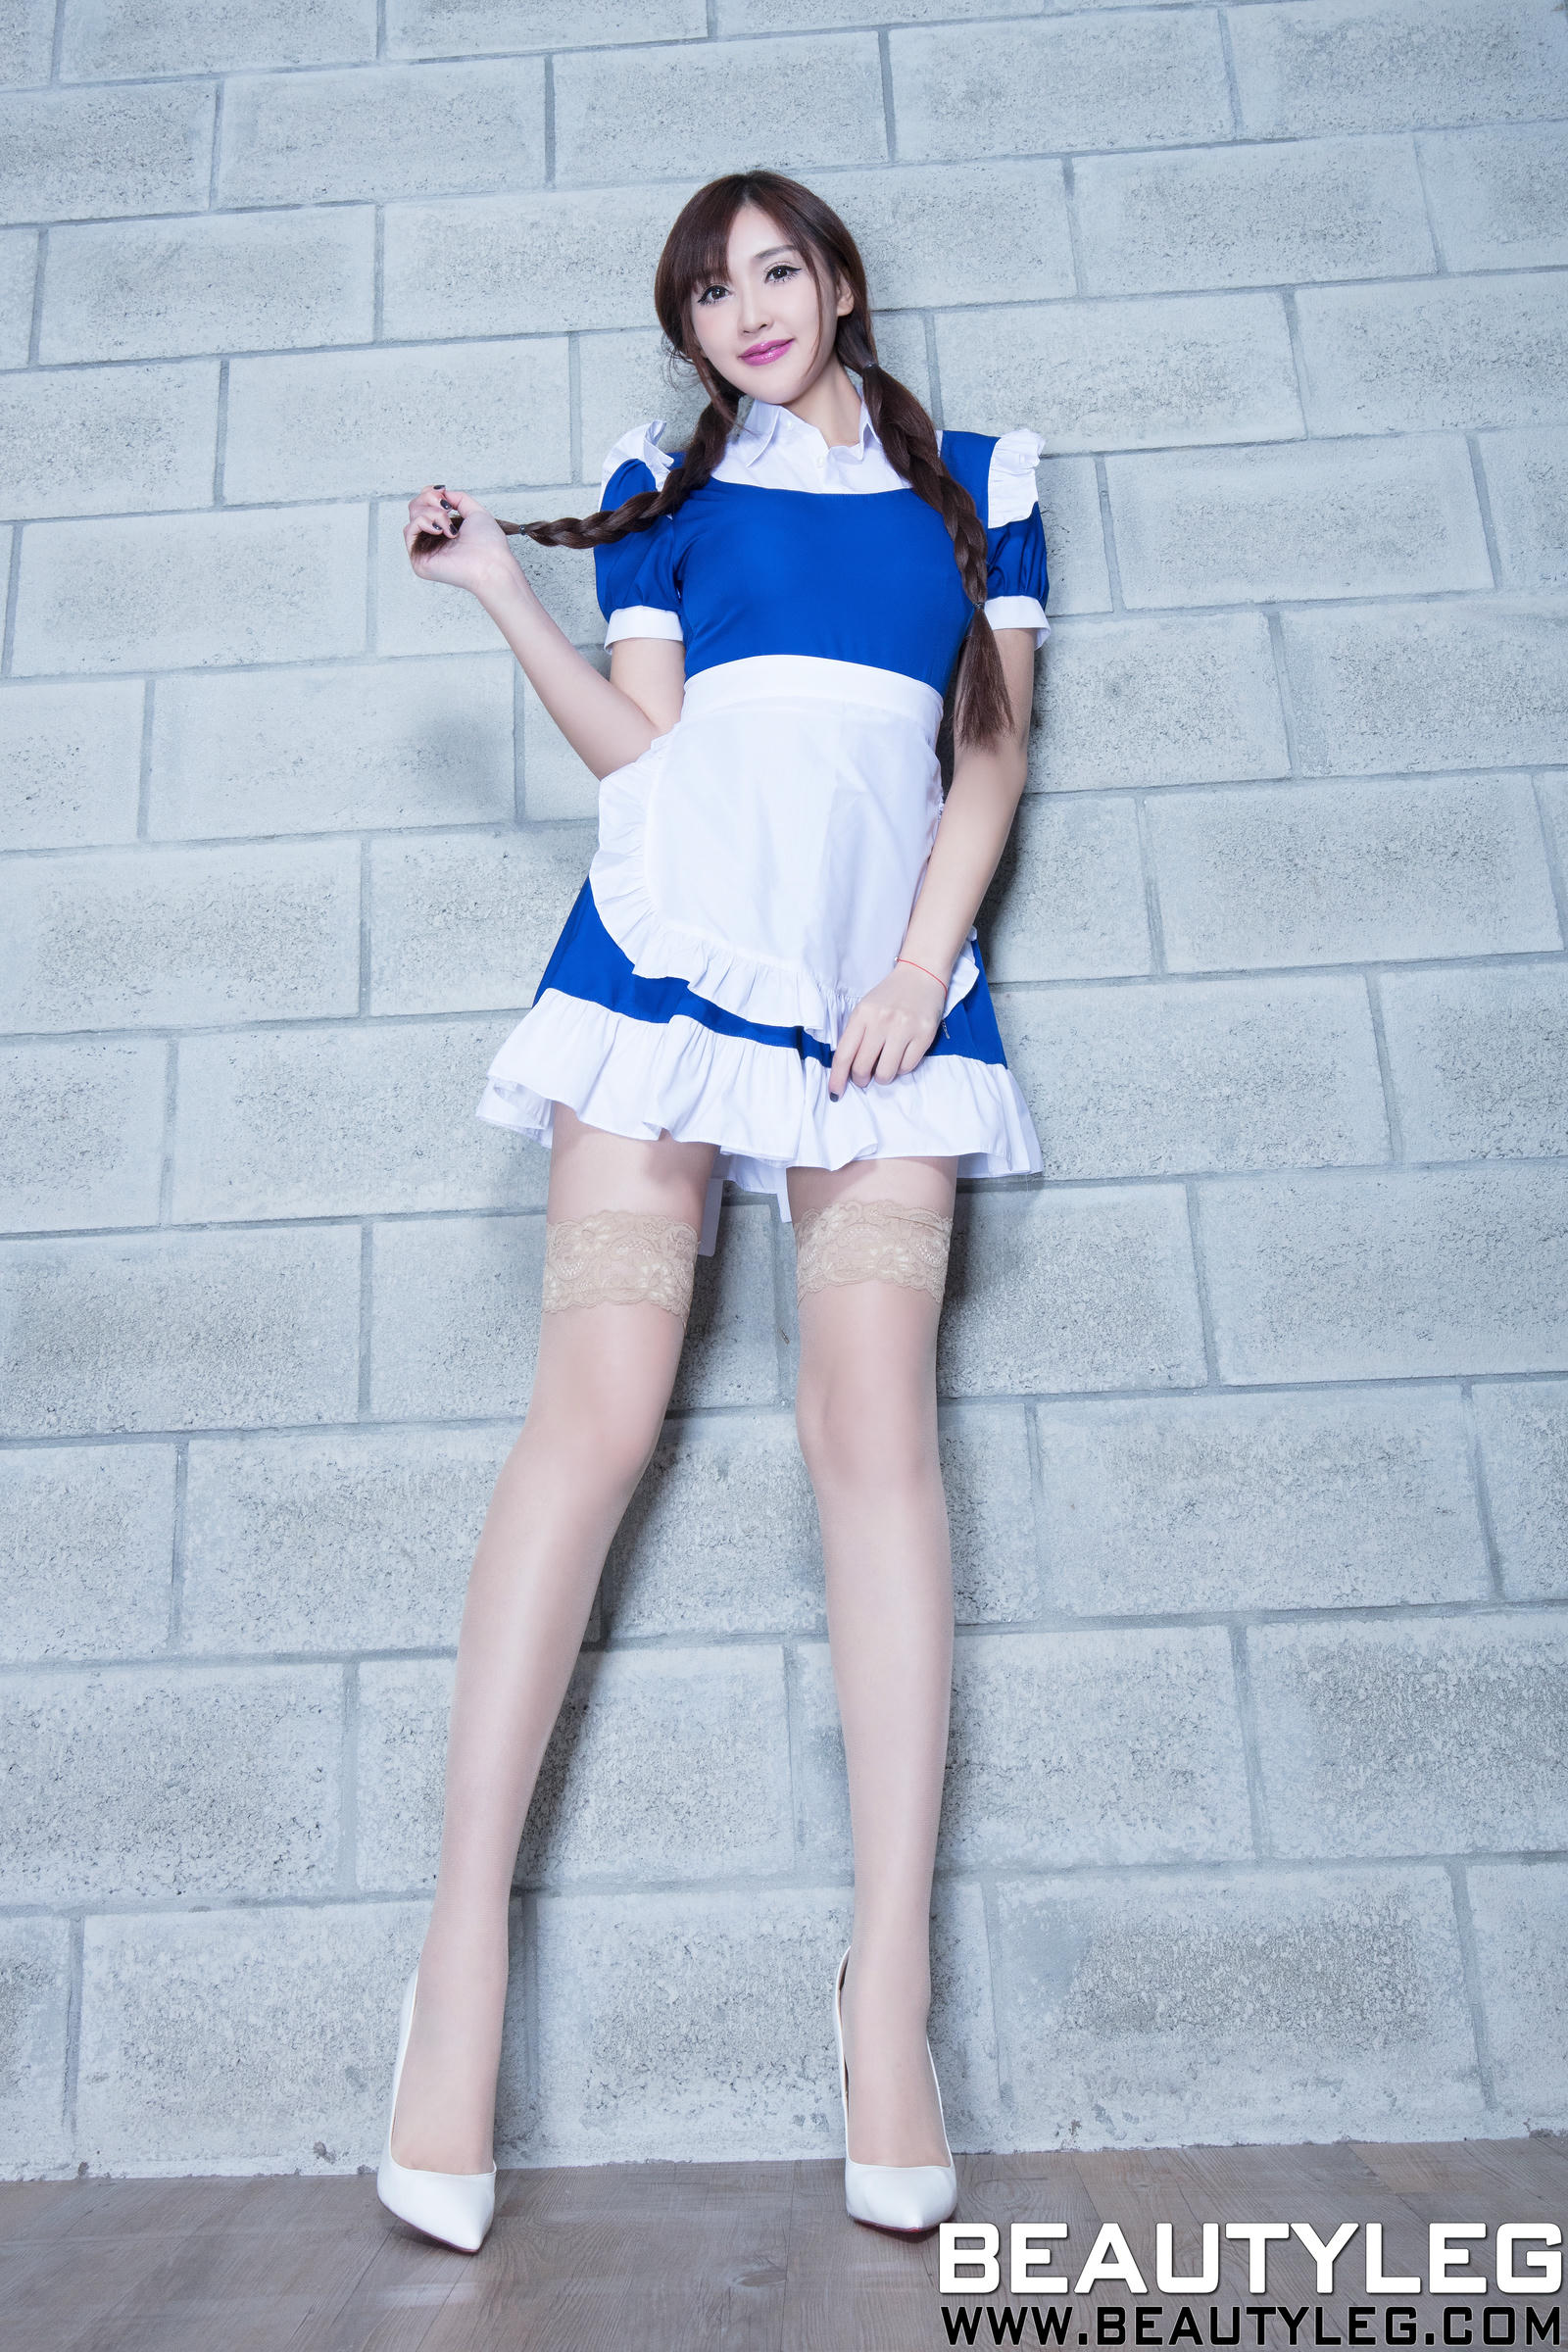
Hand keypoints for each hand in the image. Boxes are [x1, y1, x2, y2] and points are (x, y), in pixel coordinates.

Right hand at [404, 485, 512, 595]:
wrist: (491, 565)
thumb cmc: (489, 545)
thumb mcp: (476, 512)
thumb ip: (459, 499)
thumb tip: (442, 493)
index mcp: (444, 530)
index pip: (424, 505)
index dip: (429, 493)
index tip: (443, 493)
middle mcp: (432, 540)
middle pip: (415, 506)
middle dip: (430, 499)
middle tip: (447, 509)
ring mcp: (424, 550)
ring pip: (413, 516)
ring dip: (434, 514)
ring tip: (450, 528)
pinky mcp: (418, 560)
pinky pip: (409, 530)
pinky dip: (424, 522)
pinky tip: (440, 531)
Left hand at [827, 960, 947, 1099]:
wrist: (921, 974)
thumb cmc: (889, 995)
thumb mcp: (865, 1008)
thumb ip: (855, 1035)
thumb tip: (848, 1070)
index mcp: (862, 1015)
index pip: (844, 1054)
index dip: (837, 1078)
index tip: (835, 1093)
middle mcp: (882, 1021)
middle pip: (863, 1067)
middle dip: (861, 1079)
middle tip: (864, 1078)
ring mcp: (904, 1028)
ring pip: (886, 1073)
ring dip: (882, 1077)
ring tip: (884, 1067)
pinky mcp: (924, 1034)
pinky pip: (907, 1067)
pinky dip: (901, 1068)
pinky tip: (900, 1057)